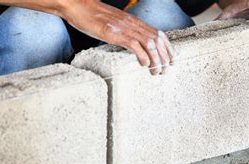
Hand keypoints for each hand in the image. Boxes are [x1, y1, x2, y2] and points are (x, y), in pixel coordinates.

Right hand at [59, 0, 173, 74]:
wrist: (77, 5)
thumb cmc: (93, 16)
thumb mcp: (114, 23)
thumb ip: (125, 31)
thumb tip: (133, 44)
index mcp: (134, 21)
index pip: (158, 33)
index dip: (168, 47)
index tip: (171, 59)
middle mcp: (132, 23)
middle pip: (157, 40)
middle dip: (165, 57)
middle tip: (165, 70)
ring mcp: (124, 28)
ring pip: (149, 43)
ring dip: (156, 59)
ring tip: (156, 71)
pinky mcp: (114, 33)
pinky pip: (134, 45)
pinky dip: (142, 56)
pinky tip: (144, 64)